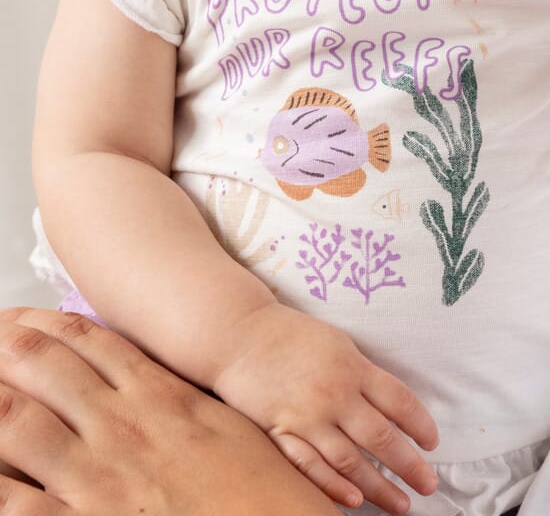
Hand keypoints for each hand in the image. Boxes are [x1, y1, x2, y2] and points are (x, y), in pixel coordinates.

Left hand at [0, 307, 335, 514]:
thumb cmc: (258, 487)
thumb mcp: (225, 426)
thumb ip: (181, 402)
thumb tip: (154, 387)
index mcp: (158, 396)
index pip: (89, 343)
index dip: (43, 326)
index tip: (16, 318)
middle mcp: (120, 426)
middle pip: (45, 370)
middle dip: (5, 349)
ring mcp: (97, 476)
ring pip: (18, 423)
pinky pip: (14, 503)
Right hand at [214, 301, 438, 513]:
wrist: (241, 337)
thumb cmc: (295, 337)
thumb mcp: (340, 344)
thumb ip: (364, 375)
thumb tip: (394, 407)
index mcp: (353, 368)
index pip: (399, 402)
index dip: (420, 425)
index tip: (433, 443)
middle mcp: (334, 396)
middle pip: (380, 438)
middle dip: (409, 465)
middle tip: (429, 485)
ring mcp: (305, 419)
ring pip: (349, 461)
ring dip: (378, 487)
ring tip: (400, 503)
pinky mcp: (279, 434)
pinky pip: (309, 467)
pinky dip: (332, 487)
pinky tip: (352, 501)